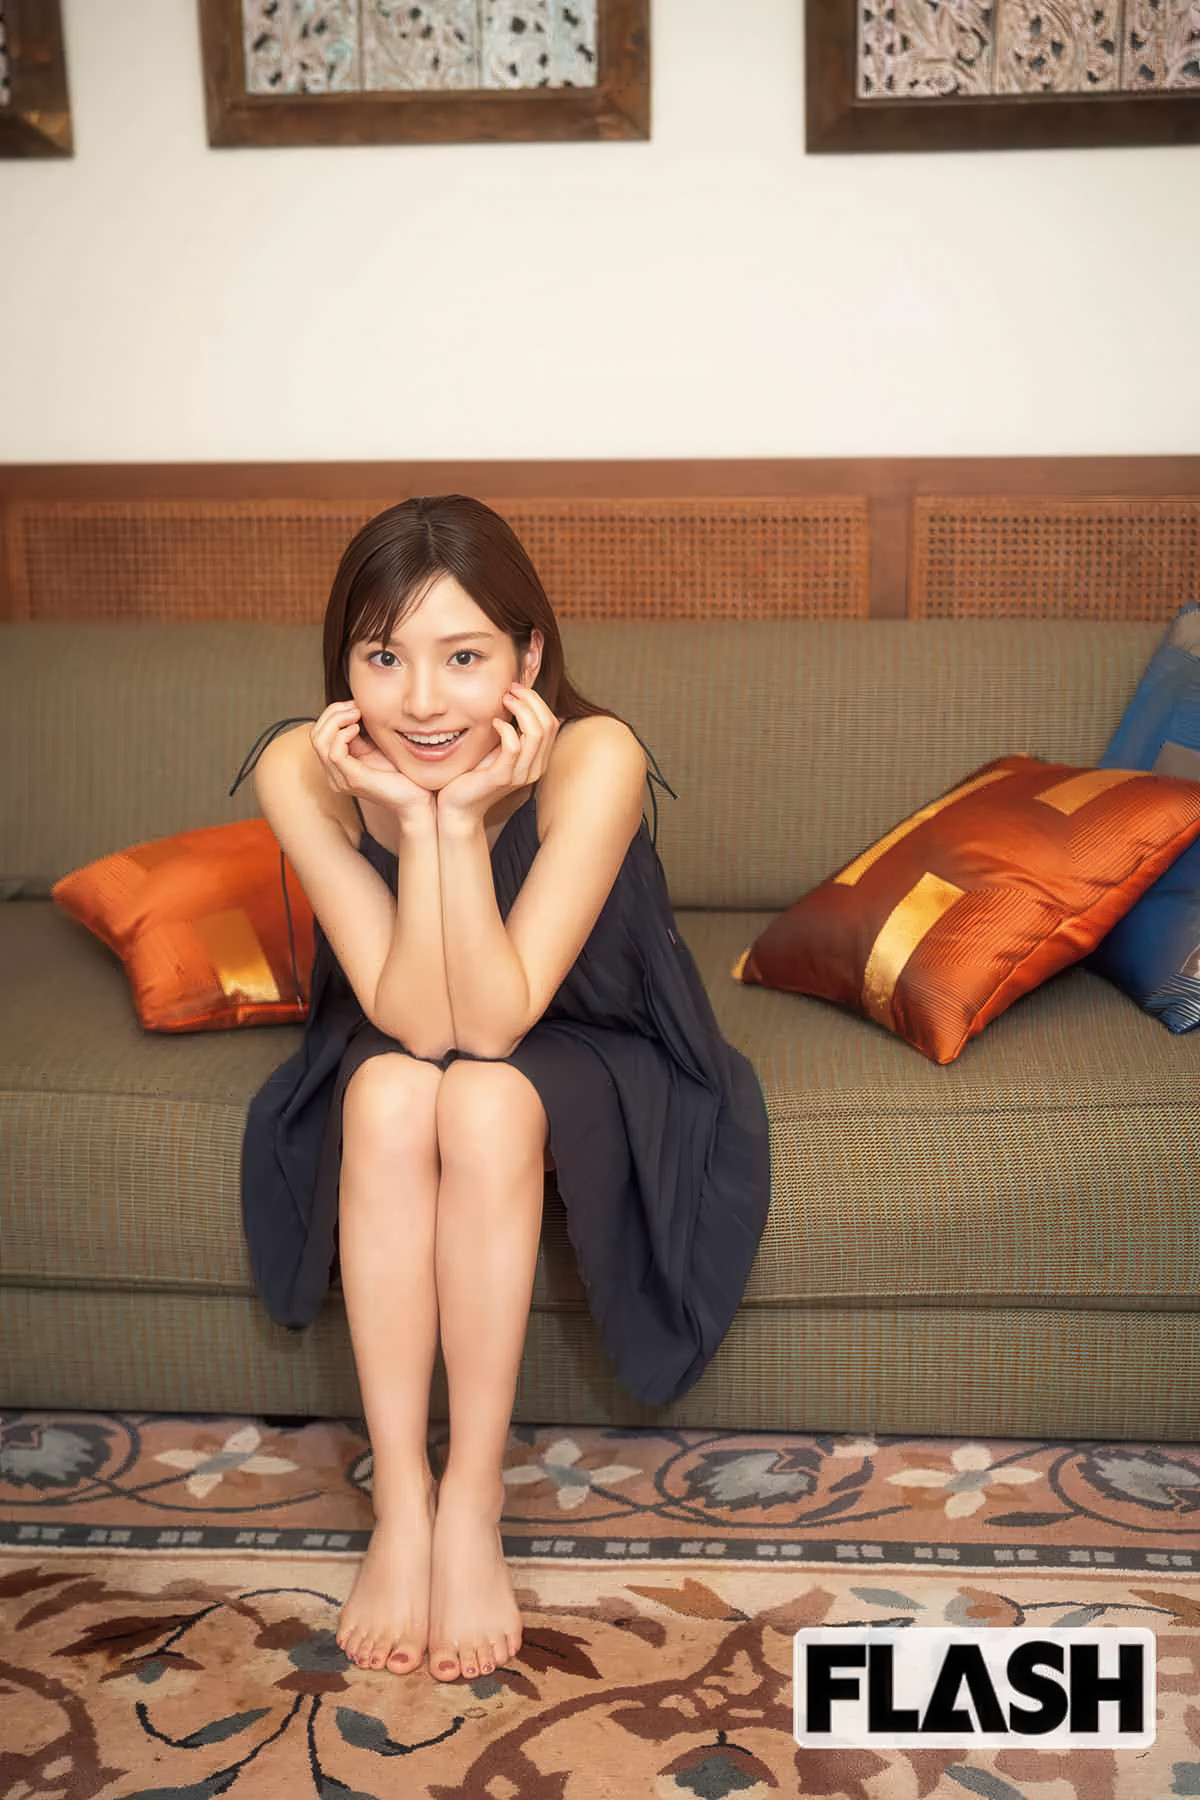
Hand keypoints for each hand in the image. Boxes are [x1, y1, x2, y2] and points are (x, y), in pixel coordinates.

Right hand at [310, 701, 434, 823]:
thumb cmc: (401, 774)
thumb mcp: (376, 747)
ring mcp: (341, 778)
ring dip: (336, 720)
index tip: (354, 704)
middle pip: (316, 735)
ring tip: (356, 713)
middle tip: (354, 706)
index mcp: (337, 767)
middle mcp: (334, 774)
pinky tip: (358, 728)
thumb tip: (353, 708)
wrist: (416, 799)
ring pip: (320, 741)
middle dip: (332, 713)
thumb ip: (361, 734)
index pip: (319, 734)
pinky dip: (343, 734)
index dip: (333, 713)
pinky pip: (334, 752)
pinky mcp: (352, 779)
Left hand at [436, 682, 559, 826]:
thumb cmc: (475, 775)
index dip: (536, 701)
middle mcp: (534, 768)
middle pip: (547, 724)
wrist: (459, 806)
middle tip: (510, 691)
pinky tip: (494, 723)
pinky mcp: (502, 778)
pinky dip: (506, 729)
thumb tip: (514, 699)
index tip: (516, 689)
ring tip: (503, 701)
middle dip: (530, 700)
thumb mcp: (497, 749)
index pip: (551, 723)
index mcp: (537, 760)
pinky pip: (513, 747)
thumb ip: (510, 730)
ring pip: (535, 733)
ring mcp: (520, 775)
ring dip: (520, 710)